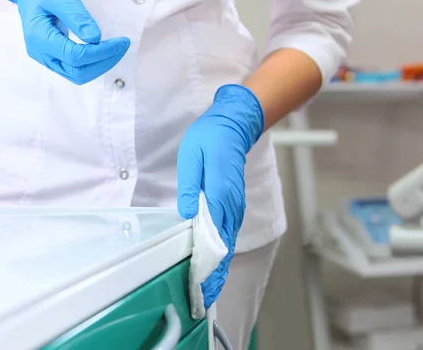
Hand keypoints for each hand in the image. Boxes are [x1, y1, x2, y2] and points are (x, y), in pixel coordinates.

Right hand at [0, 0, 129, 83]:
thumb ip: (76, 17)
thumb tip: (95, 39)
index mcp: (39, 38)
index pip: (75, 57)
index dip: (101, 52)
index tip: (121, 41)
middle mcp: (40, 53)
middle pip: (77, 72)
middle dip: (103, 62)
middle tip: (122, 46)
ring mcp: (44, 57)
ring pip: (76, 75)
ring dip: (99, 66)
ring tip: (116, 49)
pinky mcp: (51, 55)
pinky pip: (74, 68)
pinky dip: (91, 63)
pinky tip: (103, 51)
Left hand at [177, 84, 264, 308]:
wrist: (234, 124)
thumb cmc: (211, 138)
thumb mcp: (192, 157)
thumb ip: (190, 187)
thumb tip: (188, 214)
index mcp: (220, 194)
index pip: (214, 236)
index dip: (208, 263)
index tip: (201, 284)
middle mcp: (231, 205)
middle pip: (224, 246)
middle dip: (214, 273)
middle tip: (204, 298)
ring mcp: (235, 205)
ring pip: (227, 242)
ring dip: (218, 266)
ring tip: (209, 289)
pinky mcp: (233, 204)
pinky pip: (228, 232)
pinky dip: (221, 252)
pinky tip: (215, 264)